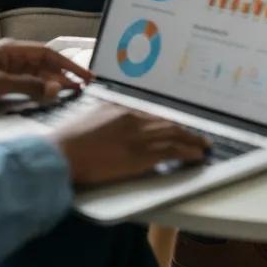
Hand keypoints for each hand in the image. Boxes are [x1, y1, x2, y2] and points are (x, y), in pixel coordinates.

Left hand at [0, 39, 92, 112]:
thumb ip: (29, 86)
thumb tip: (57, 88)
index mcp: (13, 50)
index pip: (49, 54)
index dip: (69, 65)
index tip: (85, 77)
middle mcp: (12, 56)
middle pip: (45, 64)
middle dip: (64, 75)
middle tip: (83, 88)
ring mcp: (5, 69)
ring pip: (37, 75)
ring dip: (52, 83)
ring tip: (69, 94)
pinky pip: (26, 84)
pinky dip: (38, 90)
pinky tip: (45, 98)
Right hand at [52, 103, 208, 185]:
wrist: (62, 155)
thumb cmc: (70, 142)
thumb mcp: (92, 119)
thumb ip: (108, 117)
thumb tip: (118, 123)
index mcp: (121, 110)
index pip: (153, 115)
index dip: (168, 123)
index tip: (178, 128)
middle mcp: (133, 119)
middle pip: (167, 123)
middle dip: (185, 131)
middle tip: (199, 138)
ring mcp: (138, 136)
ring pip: (173, 135)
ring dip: (192, 141)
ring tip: (204, 147)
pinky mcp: (140, 156)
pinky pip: (170, 151)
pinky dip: (186, 152)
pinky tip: (196, 155)